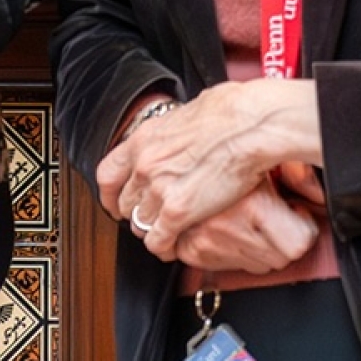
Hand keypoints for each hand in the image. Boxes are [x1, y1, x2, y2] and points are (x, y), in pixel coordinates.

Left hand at [99, 78, 322, 258]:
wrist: (252, 126)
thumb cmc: (231, 114)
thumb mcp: (188, 114)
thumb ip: (175, 133)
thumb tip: (181, 135)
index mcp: (144, 139)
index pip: (108, 174)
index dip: (111, 194)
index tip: (116, 201)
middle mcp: (144, 165)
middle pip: (126, 203)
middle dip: (137, 213)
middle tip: (151, 217)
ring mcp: (158, 189)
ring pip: (140, 223)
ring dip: (152, 230)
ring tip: (166, 233)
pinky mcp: (178, 212)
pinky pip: (159, 240)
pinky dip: (164, 246)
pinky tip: (173, 246)